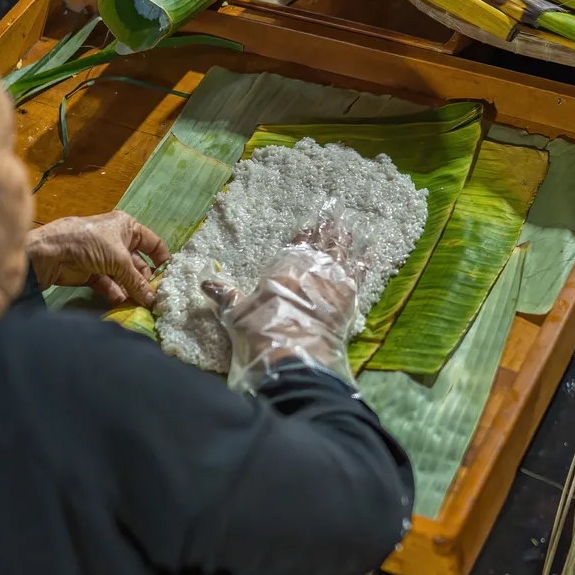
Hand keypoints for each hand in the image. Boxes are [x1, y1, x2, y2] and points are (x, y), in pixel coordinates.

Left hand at [26, 211, 169, 305]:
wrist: (52, 252)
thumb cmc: (91, 244)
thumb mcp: (120, 260)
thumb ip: (138, 282)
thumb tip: (154, 301)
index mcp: (127, 227)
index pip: (152, 243)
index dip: (162, 259)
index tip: (169, 278)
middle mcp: (117, 241)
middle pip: (138, 263)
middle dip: (145, 280)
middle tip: (155, 298)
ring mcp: (104, 258)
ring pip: (124, 276)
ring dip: (131, 289)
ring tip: (140, 304)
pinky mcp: (92, 273)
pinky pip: (109, 284)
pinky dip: (115, 293)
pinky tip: (121, 302)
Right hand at [202, 220, 362, 391]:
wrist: (295, 356)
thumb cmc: (261, 333)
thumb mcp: (237, 315)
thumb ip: (226, 297)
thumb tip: (205, 283)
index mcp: (284, 268)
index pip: (295, 245)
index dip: (302, 236)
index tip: (308, 227)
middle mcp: (310, 268)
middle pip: (321, 245)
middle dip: (327, 232)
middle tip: (335, 218)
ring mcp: (333, 282)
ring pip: (342, 253)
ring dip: (346, 240)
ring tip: (351, 227)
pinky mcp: (350, 299)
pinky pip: (360, 274)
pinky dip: (365, 263)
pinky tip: (369, 254)